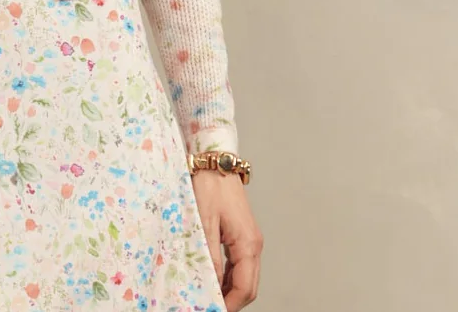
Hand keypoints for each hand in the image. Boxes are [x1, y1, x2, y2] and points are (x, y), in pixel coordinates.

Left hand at [192, 170, 262, 308]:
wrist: (216, 161)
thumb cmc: (210, 187)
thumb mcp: (204, 223)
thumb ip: (208, 255)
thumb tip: (209, 284)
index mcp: (248, 244)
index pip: (245, 287)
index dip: (230, 304)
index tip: (213, 310)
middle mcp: (253, 244)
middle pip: (248, 285)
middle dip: (232, 300)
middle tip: (210, 305)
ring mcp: (249, 239)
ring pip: (245, 276)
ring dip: (230, 290)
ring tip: (209, 295)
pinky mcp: (242, 233)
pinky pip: (239, 263)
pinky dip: (228, 276)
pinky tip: (213, 278)